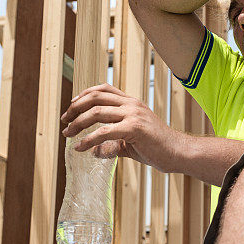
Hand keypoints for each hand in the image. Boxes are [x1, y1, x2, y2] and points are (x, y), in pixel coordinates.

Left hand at [60, 83, 179, 171]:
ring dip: (77, 123)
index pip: (103, 90)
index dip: (84, 96)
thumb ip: (111, 144)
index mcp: (131, 103)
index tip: (71, 108)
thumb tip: (93, 152)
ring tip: (67, 134)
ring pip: (97, 112)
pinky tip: (80, 147)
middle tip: (64, 121)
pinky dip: (89, 139)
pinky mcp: (134, 128)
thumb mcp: (129, 143)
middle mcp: (131, 104)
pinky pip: (105, 131)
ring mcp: (133, 114)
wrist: (178, 153)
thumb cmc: (157, 148)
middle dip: (75, 108)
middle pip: (95, 97)